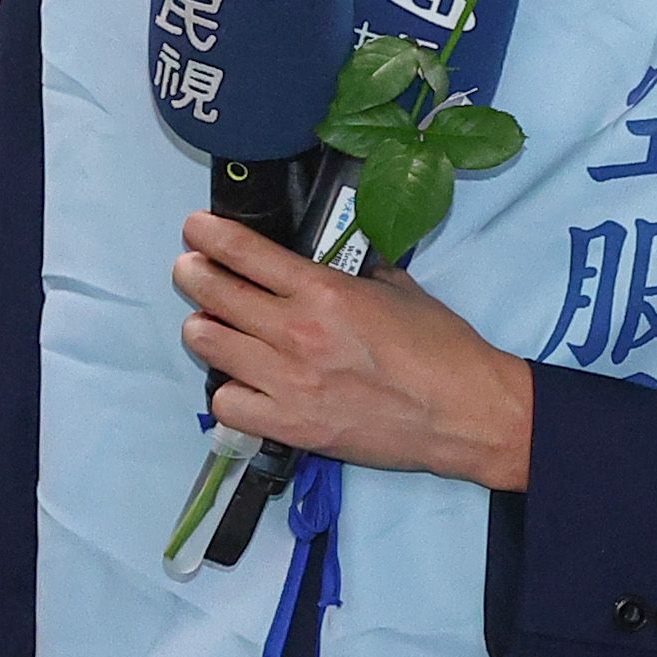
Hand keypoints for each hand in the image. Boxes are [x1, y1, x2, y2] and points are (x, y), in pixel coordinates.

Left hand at [174, 213, 534, 490]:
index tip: (194, 229)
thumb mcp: (397, 287)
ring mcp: (289, 382)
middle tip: (192, 271)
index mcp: (323, 290)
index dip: (207, 235)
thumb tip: (332, 262)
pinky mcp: (292, 426)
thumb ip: (353, 272)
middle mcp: (297, 331)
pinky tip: (242, 383)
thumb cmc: (439, 347)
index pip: (243, 251)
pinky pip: (226, 404)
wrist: (463, 413)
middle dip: (193, 274)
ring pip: (209, 343)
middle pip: (212, 292)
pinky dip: (227, 391)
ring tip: (213, 325)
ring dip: (204, 328)